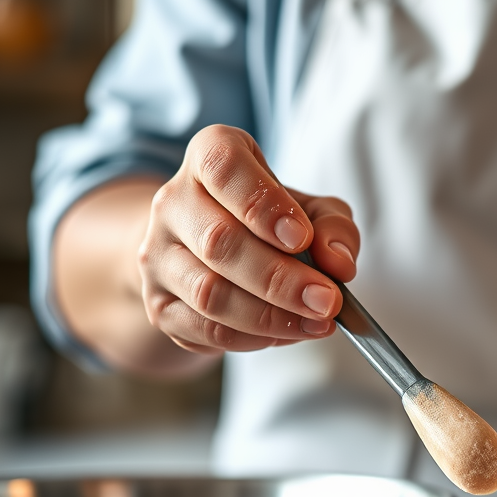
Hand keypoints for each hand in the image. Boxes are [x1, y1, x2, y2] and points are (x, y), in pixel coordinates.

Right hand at [138, 124, 358, 354]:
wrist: (213, 254)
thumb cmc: (270, 225)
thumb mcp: (312, 211)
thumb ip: (333, 227)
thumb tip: (338, 263)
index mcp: (208, 158)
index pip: (222, 166)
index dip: (262, 204)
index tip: (301, 237)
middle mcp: (173, 202)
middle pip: (219, 241)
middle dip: (281, 278)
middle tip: (327, 299)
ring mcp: (158, 256)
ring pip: (210, 292)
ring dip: (271, 315)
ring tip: (317, 321)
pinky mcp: (159, 305)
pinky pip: (205, 329)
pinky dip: (253, 338)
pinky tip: (288, 333)